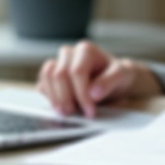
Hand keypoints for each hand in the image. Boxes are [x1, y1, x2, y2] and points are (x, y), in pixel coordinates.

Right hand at [36, 40, 162, 117]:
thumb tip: (93, 92)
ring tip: (68, 112)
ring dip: (55, 98)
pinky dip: (50, 97)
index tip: (89, 110)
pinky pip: (43, 84)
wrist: (114, 80)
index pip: (77, 72)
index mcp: (86, 50)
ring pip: (47, 77)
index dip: (81, 94)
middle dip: (67, 98)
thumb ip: (109, 82)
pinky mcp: (51, 76)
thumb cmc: (117, 75)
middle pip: (59, 75)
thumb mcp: (122, 76)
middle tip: (76, 114)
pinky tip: (62, 106)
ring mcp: (59, 63)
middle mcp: (69, 54)